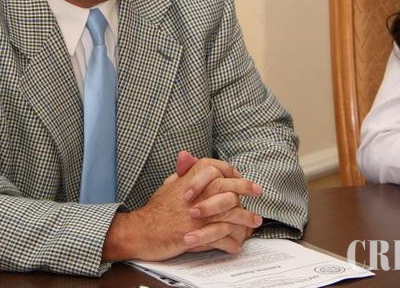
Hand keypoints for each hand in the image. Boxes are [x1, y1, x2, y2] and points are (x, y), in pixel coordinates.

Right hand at [103, 155, 248, 260]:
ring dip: (245, 218)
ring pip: (230, 213)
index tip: (239, 175)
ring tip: (255, 221)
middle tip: (258, 191)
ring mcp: (197, 214)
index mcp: (188, 179)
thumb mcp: (168, 185)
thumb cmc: (156, 210)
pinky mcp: (197, 234)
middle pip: (228, 186)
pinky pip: (222, 238)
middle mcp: (195, 194)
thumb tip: (187, 156)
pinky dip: (232, 242)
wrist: (141, 230)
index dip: (230, 171)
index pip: (216, 167)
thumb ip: (183, 172)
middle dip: (246, 188)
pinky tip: (238, 242)